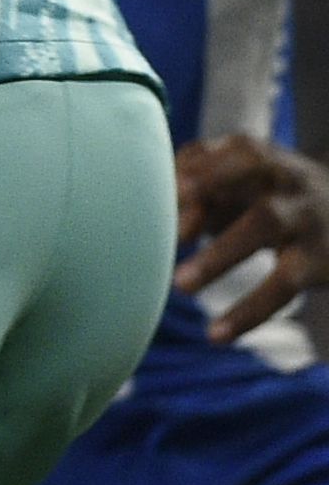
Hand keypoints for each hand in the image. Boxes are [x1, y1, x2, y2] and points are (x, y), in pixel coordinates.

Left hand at [178, 136, 328, 339]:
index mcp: (260, 156)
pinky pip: (284, 285)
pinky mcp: (317, 262)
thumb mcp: (233, 186)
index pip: (232, 150)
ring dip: (220, 254)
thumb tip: (173, 226)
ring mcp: (305, 219)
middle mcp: (287, 179)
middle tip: (170, 227)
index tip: (171, 193)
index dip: (202, 168)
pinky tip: (217, 334)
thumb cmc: (264, 198)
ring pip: (264, 225)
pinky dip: (248, 311)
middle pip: (250, 171)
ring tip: (180, 284)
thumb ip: (196, 196)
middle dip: (207, 191)